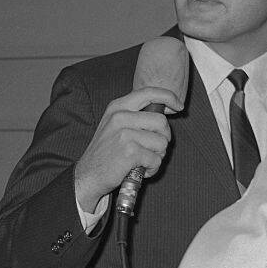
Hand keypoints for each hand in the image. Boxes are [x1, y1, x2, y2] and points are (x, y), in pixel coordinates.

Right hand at [73, 86, 182, 212]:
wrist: (88, 175)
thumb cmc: (105, 153)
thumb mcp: (114, 125)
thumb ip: (135, 115)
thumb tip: (165, 111)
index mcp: (117, 107)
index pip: (149, 93)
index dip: (169, 97)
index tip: (178, 106)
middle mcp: (120, 117)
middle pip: (161, 122)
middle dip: (164, 138)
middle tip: (153, 149)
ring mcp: (124, 134)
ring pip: (161, 143)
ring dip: (157, 156)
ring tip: (142, 161)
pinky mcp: (130, 151)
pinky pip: (156, 159)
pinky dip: (151, 169)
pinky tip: (139, 170)